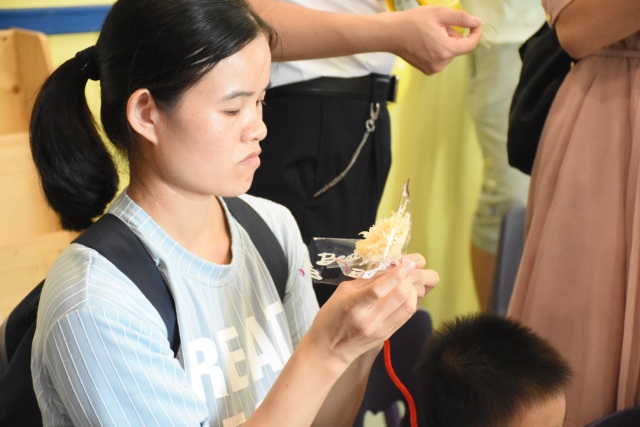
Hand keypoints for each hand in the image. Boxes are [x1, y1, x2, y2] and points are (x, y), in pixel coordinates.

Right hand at [305, 254, 438, 370]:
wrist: (329, 349)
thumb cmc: (331, 316)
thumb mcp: (342, 292)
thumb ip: (365, 281)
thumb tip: (387, 268)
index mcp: (353, 306)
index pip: (378, 289)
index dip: (396, 274)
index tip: (407, 263)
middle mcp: (369, 319)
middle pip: (399, 296)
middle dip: (408, 279)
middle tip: (409, 269)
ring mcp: (380, 329)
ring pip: (408, 306)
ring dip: (412, 290)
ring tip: (408, 281)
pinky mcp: (387, 335)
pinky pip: (406, 315)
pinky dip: (410, 301)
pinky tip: (406, 293)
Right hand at [387, 6, 482, 73]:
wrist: (390, 34)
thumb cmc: (412, 22)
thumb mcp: (439, 14)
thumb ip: (461, 18)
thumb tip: (477, 23)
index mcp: (445, 50)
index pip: (470, 45)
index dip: (476, 34)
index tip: (475, 25)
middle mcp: (441, 64)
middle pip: (458, 48)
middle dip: (454, 35)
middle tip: (439, 25)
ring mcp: (433, 69)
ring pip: (449, 53)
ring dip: (446, 42)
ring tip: (430, 33)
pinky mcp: (427, 70)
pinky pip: (440, 58)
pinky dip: (438, 49)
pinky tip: (426, 42)